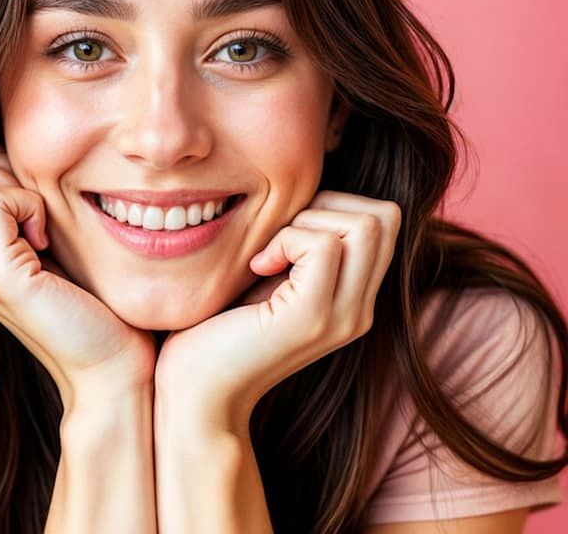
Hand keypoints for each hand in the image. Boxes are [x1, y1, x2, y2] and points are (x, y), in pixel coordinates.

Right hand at [0, 131, 155, 409]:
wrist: (109, 368)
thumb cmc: (94, 301)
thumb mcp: (52, 241)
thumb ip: (26, 205)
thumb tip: (17, 153)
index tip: (37, 192)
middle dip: (6, 164)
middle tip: (42, 208)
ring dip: (22, 185)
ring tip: (46, 228)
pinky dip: (30, 203)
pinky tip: (47, 239)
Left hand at [153, 190, 401, 431]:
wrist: (199, 392)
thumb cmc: (220, 326)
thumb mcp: (270, 275)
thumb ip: (297, 245)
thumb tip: (309, 191)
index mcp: (353, 296)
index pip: (385, 219)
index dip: (337, 202)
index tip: (289, 228)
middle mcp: (359, 309)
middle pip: (385, 216)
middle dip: (329, 202)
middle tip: (283, 233)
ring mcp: (342, 316)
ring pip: (364, 226)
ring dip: (307, 221)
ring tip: (270, 253)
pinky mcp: (313, 318)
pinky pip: (323, 247)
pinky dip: (286, 239)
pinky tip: (257, 267)